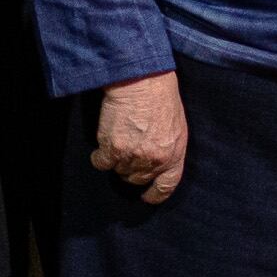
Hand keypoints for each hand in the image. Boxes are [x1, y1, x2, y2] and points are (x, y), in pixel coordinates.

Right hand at [92, 72, 188, 202]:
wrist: (142, 80)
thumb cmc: (161, 96)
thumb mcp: (177, 125)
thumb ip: (168, 147)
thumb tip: (156, 160)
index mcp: (174, 155)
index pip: (166, 186)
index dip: (155, 194)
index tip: (147, 196)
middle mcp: (155, 160)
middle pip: (137, 178)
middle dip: (131, 169)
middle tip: (127, 153)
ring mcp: (134, 156)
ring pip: (118, 170)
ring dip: (115, 159)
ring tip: (116, 139)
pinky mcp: (113, 148)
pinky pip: (101, 162)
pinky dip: (99, 156)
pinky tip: (102, 145)